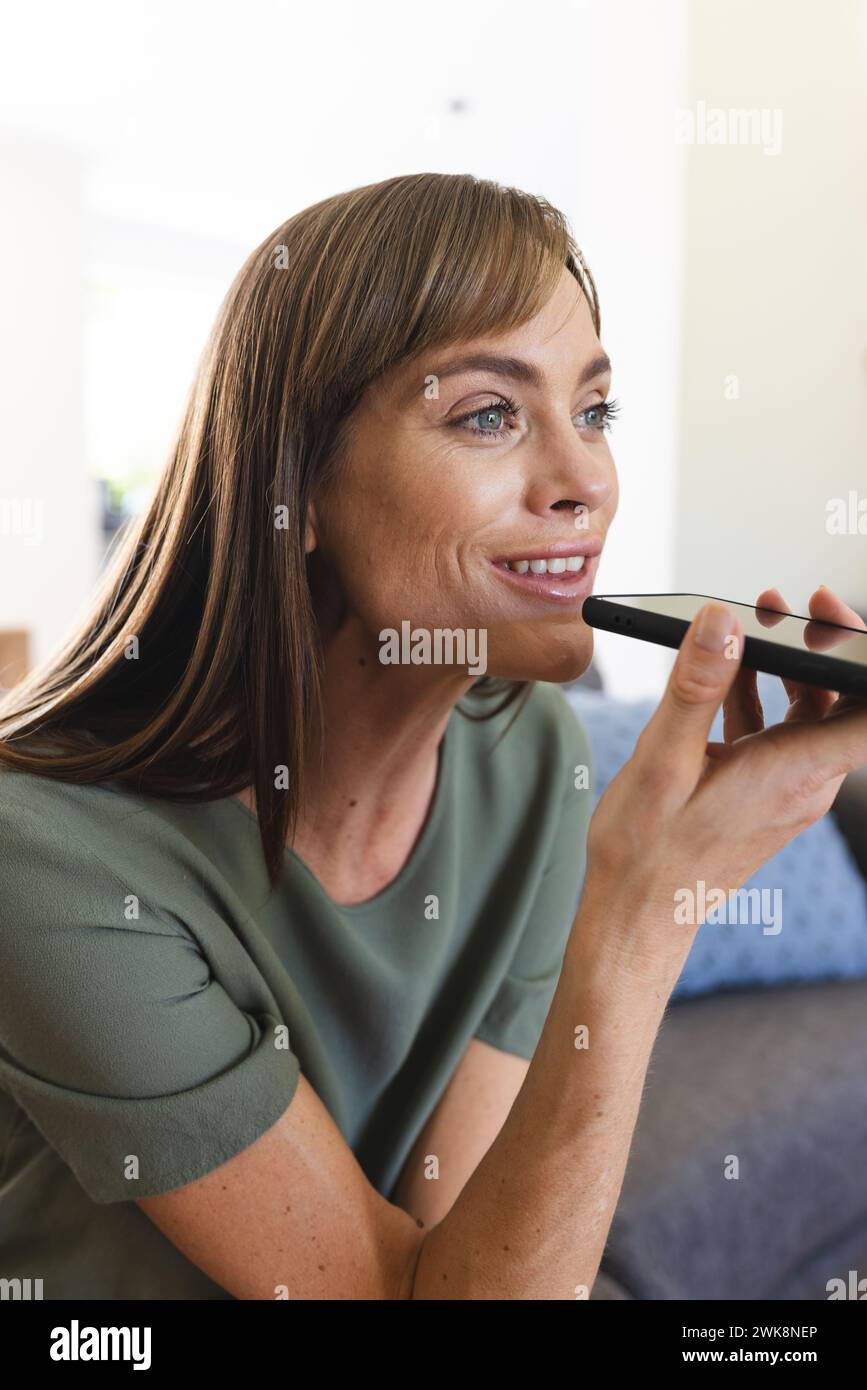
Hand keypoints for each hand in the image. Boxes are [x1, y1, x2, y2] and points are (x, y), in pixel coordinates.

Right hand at [582, 587, 866, 972]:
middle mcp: (802, 782)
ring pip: (810, 715)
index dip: (866, 661)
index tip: (833, 617)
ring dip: (787, 668)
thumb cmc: (647, 855)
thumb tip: (721, 623)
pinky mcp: (764, 794)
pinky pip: (778, 733)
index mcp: (792, 773)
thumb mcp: (663, 762)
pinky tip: (722, 673)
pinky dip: (759, 697)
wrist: (638, 915)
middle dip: (820, 647)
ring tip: (752, 625)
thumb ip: (696, 688)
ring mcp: (786, 789)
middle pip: (843, 704)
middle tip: (787, 605)